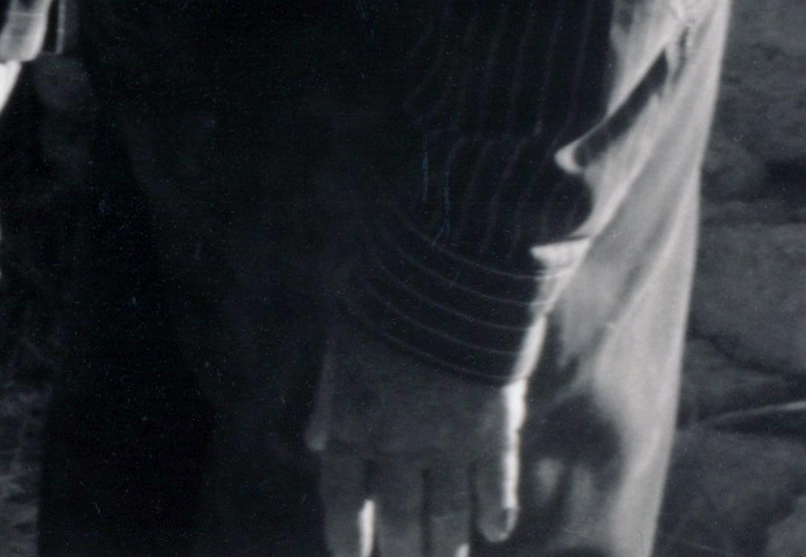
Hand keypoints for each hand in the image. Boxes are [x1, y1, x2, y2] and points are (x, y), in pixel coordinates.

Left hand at [309, 318, 523, 556]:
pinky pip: (494, 483)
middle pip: (398, 514)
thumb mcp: (339, 348)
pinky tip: (495, 532)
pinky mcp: (492, 430)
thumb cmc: (382, 305)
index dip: (347, 534)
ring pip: (446, 511)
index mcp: (352, 421)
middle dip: (401, 549)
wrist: (444, 276)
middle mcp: (397, 441)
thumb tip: (310, 444)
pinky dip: (494, 509)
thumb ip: (327, 401)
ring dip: (446, 544)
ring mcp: (447, 439)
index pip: (343, 496)